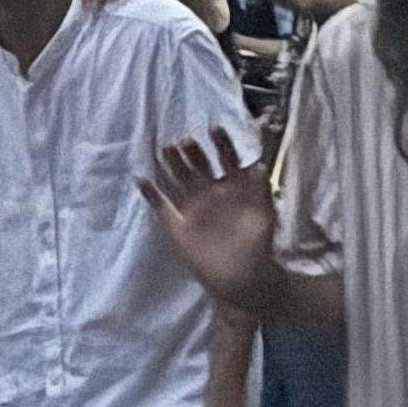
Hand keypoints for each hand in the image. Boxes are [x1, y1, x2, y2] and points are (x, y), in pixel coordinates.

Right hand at [144, 137, 279, 309]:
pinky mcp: (179, 226)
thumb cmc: (258, 245)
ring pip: (180, 179)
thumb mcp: (265, 216)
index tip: (215, 129)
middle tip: (185, 140)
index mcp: (233, 187)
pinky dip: (152, 195)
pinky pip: (162, 207)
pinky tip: (143, 180)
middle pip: (199, 165)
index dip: (222, 143)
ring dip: (172, 164)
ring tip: (165, 149)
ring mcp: (194, 208)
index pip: (227, 158)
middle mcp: (211, 193)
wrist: (244, 277)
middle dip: (193, 151)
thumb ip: (262, 191)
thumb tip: (259, 165)